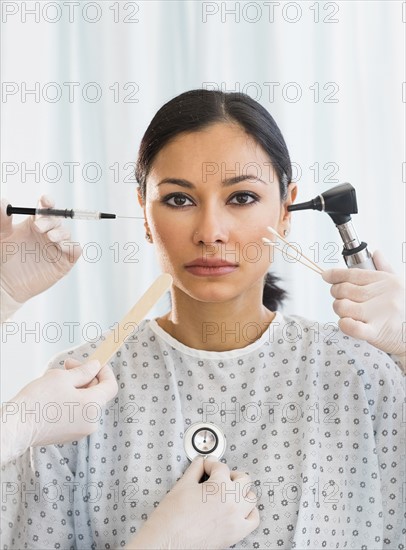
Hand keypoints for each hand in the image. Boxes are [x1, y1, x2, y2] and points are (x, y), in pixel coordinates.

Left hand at [0, 195, 81, 303]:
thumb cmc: (3, 259)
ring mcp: (57, 248)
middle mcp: (48, 234)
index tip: (44, 201)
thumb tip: (3, 201)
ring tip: (50, 238)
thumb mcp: (2, 236)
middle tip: (38, 227)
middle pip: (57, 219)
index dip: (48, 202)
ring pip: (66, 233)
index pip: (46, 209)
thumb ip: (2, 220)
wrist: (7, 284)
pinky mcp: (64, 262)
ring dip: (60, 232)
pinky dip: (72, 246)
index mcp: (35, 224)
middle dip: (50, 220)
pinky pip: (75, 250)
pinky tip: (62, 247)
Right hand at [1, 359, 117, 463]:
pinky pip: (77, 413)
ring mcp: (81, 431)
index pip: (110, 386)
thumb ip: (84, 371)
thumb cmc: (38, 401)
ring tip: (56, 381)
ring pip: (86, 402)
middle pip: (98, 393)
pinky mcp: (70, 435)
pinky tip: (53, 397)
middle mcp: (91, 422)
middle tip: (68, 365)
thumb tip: (95, 367)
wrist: (18, 427)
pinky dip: (71, 402)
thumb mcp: (62, 378)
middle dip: (85, 377)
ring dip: (76, 389)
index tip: (93, 364)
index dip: (104, 371)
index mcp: (93, 406)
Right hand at [127, 456, 259, 549]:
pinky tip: (238, 509)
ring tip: (230, 491)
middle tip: (219, 476)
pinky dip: (249, 512)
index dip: (211, 464)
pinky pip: (253, 520)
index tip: (206, 466)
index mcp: (219, 487)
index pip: (221, 467)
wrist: (167, 542)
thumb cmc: (172, 517)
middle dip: (231, 474)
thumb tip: (201, 462)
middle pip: (243, 479)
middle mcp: (231, 502)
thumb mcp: (182, 485)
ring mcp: (235, 519)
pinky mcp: (235, 534)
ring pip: (251, 498)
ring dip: (242, 492)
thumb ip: (195, 469)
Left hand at [322, 250, 405, 357]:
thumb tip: (376, 253)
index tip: (326, 275)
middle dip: (336, 292)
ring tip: (346, 311)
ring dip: (339, 309)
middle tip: (339, 297)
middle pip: (345, 289)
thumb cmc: (404, 310)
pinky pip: (350, 326)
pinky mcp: (376, 332)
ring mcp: (380, 315)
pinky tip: (347, 322)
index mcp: (388, 282)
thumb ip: (385, 269)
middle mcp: (385, 296)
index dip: (336, 274)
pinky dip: (343, 324)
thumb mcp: (399, 285)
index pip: (354, 274)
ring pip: (343, 306)